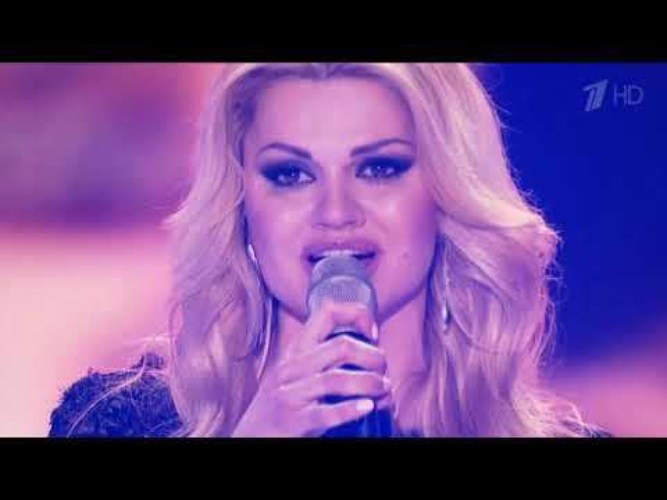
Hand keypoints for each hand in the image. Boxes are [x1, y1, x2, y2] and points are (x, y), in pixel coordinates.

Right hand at [231, 300, 392, 436]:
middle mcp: (292, 368)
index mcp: (296, 352)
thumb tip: (370, 355)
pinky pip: (326, 413)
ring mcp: (290, 395)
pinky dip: (350, 409)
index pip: (326, 313)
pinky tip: (368, 407)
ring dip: (369, 383)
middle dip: (372, 356)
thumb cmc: (279, 407)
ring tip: (384, 390)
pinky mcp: (293, 422)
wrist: (249, 437)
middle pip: (341, 347)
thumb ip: (322, 361)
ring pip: (336, 379)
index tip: (372, 333)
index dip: (355, 315)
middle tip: (384, 370)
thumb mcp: (295, 375)